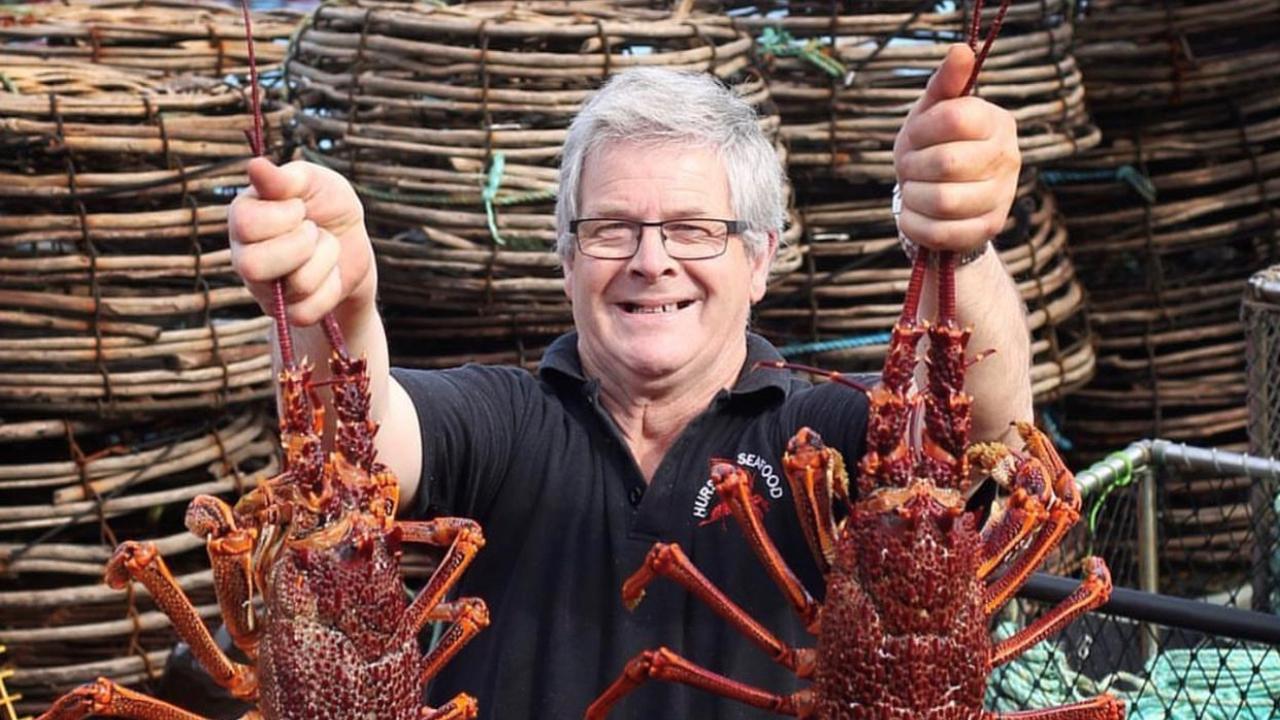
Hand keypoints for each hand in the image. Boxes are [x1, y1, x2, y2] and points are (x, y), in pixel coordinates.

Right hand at [229, 157, 375, 325]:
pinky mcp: (286, 313)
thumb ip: (288, 177)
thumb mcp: (317, 182)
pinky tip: (329, 275)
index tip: (300, 207)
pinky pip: (305, 312)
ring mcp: (263, 287)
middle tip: (313, 230)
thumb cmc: (329, 206)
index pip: (245, 225)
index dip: (285, 216)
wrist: (354, 244)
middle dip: (302, 244)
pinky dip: (331, 289)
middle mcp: (244, 254)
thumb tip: (255, 167)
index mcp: (243, 217)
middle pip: (253, 265)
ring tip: (325, 248)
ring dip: (325, 261)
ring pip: (292, 286)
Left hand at [892, 44, 1020, 253]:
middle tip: (909, 167)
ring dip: (912, 196)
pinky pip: (941, 232)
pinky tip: (914, 212)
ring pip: (943, 201)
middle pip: (945, 163)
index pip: (954, 118)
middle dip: (912, 166)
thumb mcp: (933, 110)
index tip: (914, 135)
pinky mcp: (988, 228)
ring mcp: (1002, 196)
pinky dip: (914, 223)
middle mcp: (1008, 157)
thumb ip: (944, 82)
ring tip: (913, 189)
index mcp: (996, 121)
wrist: (942, 193)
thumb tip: (960, 50)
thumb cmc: (933, 144)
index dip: (921, 129)